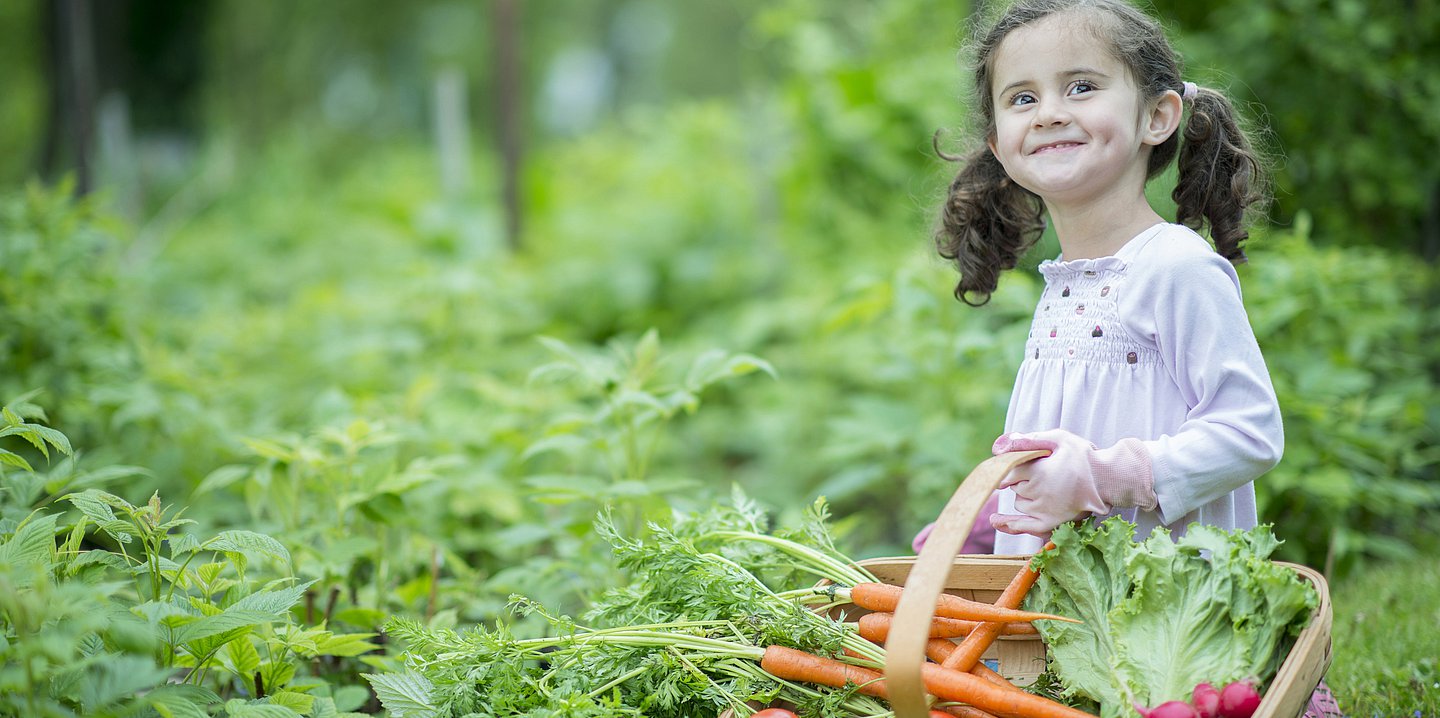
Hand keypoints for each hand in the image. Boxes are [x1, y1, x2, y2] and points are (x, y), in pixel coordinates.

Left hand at [989, 430, 1156, 536]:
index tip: (1011, 468)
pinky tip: (997, 520)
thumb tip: (1003, 442)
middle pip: (1015, 488)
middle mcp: (1037, 493)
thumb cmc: (1085, 457)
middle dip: (1022, 480)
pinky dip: (1009, 524)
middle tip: (1043, 474)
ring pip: (1020, 504)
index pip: (1009, 471)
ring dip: (1024, 497)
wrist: (1109, 480)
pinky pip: (1023, 526)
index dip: (1009, 468)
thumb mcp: (1060, 439)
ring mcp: (1043, 510)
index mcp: (1038, 471)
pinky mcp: (1051, 523)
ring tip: (1045, 488)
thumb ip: (1031, 440)